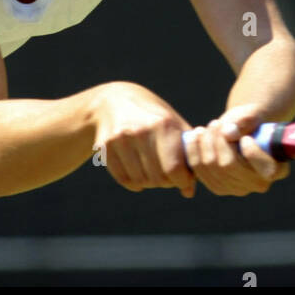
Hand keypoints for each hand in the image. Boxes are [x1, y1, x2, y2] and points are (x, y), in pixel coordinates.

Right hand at [90, 81, 196, 197]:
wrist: (114, 101)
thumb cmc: (153, 118)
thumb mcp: (174, 127)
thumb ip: (187, 157)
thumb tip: (189, 193)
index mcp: (163, 124)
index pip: (175, 169)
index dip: (182, 180)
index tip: (183, 178)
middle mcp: (141, 131)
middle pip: (157, 178)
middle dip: (165, 182)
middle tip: (166, 175)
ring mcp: (120, 139)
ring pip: (140, 181)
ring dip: (148, 182)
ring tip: (152, 171)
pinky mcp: (105, 147)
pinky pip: (123, 179)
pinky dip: (133, 182)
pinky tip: (137, 171)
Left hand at [183, 104, 289, 195]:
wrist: (240, 129)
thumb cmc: (250, 122)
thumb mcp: (251, 115)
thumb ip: (245, 122)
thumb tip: (228, 133)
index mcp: (276, 169)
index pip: (266, 170)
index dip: (252, 153)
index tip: (246, 138)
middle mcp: (258, 184)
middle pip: (229, 166)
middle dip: (218, 141)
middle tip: (216, 123)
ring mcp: (237, 189)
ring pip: (212, 167)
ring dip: (205, 143)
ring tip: (208, 126)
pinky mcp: (218, 187)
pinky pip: (199, 170)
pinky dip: (194, 150)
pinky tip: (196, 135)